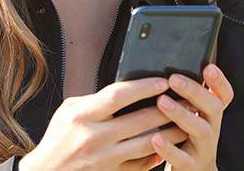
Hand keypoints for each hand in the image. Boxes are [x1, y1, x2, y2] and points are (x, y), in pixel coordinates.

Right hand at [18, 78, 188, 170]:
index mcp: (82, 116)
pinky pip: (143, 164)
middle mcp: (94, 138)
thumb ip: (95, 100)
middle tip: (186, 99)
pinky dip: (159, 154)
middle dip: (167, 108)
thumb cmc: (58, 140)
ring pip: (148, 144)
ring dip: (171, 132)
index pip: (118, 96)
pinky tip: (170, 144)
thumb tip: (125, 89)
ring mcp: (105, 160)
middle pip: (140, 120)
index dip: (144, 87)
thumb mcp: (68, 112)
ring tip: (186, 121)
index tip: (163, 81)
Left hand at [150, 64, 233, 170]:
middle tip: (174, 78)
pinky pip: (182, 158)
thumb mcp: (192, 118)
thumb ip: (188, 99)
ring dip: (182, 114)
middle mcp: (211, 130)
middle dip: (195, 91)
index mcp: (210, 116)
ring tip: (162, 102)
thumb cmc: (186, 141)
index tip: (208, 66)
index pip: (224, 96)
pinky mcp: (190, 167)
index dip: (220, 82)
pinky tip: (155, 138)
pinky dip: (169, 148)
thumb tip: (167, 69)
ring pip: (201, 130)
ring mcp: (203, 149)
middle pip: (214, 108)